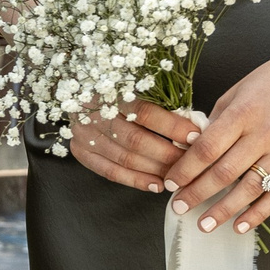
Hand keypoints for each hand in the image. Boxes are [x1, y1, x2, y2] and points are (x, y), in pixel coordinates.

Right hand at [67, 99, 199, 193]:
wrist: (75, 90)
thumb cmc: (111, 87)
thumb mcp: (131, 84)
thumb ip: (157, 102)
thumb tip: (191, 126)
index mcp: (108, 91)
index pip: (145, 112)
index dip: (172, 126)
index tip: (195, 136)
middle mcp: (93, 114)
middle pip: (136, 140)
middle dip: (168, 154)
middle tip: (191, 161)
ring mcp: (84, 135)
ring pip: (126, 159)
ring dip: (155, 170)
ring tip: (178, 176)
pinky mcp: (80, 151)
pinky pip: (111, 172)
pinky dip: (136, 181)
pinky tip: (156, 185)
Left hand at [161, 49, 269, 237]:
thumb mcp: (238, 89)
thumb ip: (217, 119)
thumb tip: (193, 145)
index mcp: (243, 113)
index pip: (207, 149)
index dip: (186, 169)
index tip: (171, 182)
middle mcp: (264, 134)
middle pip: (225, 172)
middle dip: (197, 193)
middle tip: (178, 207)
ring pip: (251, 189)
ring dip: (224, 210)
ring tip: (205, 225)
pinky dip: (260, 213)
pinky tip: (241, 225)